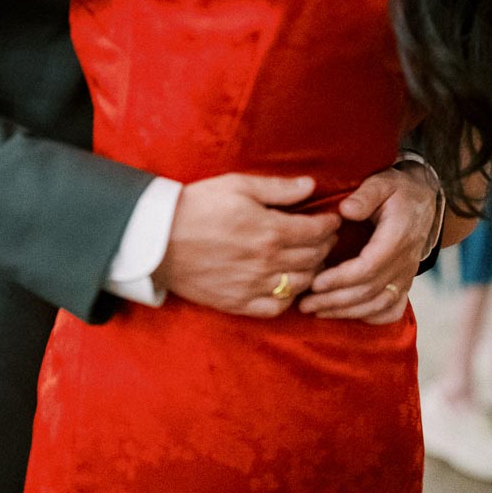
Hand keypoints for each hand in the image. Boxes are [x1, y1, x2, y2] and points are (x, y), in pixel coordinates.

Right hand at [153, 174, 339, 317]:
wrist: (158, 239)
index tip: (333, 219)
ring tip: (310, 258)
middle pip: (314, 257)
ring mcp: (254, 286)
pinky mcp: (239, 303)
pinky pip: (277, 307)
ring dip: (312, 270)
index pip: (317, 231)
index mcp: (269, 230)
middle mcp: (267, 262)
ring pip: (301, 284)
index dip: (330, 224)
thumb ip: (277, 189)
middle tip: (325, 236)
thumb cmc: (197, 205)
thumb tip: (310, 185)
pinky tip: (287, 284)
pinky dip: (289, 297)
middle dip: (325, 245)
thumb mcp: (237, 186)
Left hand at [297, 163, 438, 323]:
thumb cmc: (397, 190)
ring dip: (346, 311)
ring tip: (316, 310)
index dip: (341, 278)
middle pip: (369, 291)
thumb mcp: (382, 183)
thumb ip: (365, 195)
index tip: (315, 283)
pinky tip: (346, 315)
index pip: (368, 267)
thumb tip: (344, 211)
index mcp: (397, 237)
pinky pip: (390, 309)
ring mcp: (406, 275)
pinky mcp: (404, 282)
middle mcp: (404, 261)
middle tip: (304, 303)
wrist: (425, 199)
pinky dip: (369, 317)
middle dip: (335, 300)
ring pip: (378, 304)